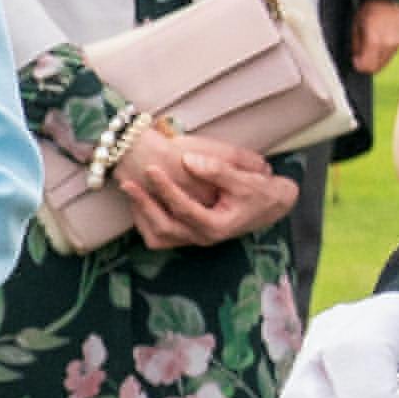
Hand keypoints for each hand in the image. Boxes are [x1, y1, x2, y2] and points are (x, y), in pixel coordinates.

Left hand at [106, 121, 292, 249]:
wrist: (271, 206)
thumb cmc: (260, 191)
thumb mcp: (244, 178)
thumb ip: (217, 170)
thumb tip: (188, 159)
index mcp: (217, 226)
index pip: (184, 209)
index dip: (166, 189)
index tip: (151, 169)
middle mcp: (203, 237)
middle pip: (164, 228)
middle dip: (144, 205)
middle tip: (128, 183)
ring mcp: (194, 238)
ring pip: (159, 237)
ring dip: (142, 215)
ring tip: (130, 190)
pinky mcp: (189, 235)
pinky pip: (160, 236)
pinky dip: (146, 221)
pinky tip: (139, 200)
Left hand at [349, 0, 398, 76]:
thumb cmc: (367, 10)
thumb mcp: (355, 26)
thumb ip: (356, 46)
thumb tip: (357, 60)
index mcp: (375, 40)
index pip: (367, 66)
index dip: (359, 66)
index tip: (355, 60)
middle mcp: (388, 43)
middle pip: (376, 68)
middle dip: (366, 65)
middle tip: (360, 56)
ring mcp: (397, 43)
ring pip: (384, 63)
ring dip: (375, 61)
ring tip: (368, 47)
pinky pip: (390, 56)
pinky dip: (382, 55)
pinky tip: (377, 44)